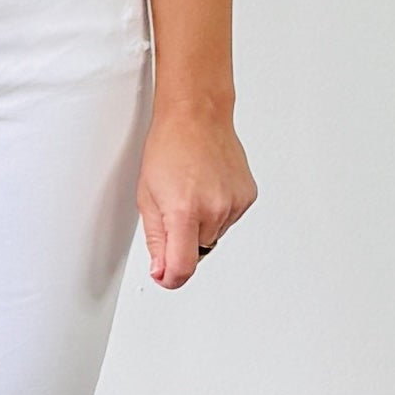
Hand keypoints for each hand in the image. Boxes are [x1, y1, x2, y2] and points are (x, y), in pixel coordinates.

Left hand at [138, 107, 255, 289]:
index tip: (165, 275)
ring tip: (192, 190)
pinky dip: (217, 211)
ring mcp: (234, 204)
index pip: (183, 267)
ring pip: (214, 236)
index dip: (171, 278)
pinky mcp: (247, 198)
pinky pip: (228, 219)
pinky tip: (209, 186)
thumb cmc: (168, 148)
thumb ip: (156, 240)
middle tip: (174, 207)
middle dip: (183, 240)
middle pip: (198, 251)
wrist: (197, 116)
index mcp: (184, 210)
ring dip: (201, 224)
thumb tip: (162, 272)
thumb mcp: (147, 196)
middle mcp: (214, 209)